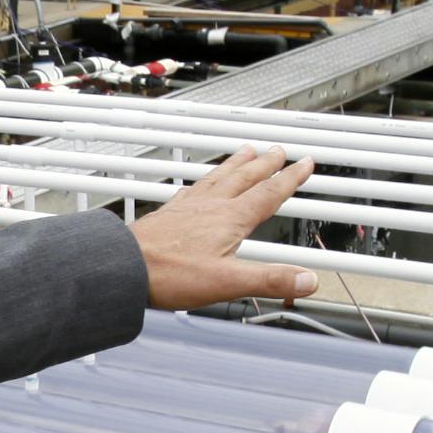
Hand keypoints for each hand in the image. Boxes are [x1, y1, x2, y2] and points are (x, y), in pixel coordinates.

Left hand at [130, 147, 319, 311]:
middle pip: (245, 177)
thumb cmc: (170, 274)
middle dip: (266, 163)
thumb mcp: (229, 282)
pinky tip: (201, 183)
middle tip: (279, 151)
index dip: (290, 178)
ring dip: (237, 163)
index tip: (304, 164)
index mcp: (230, 218)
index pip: (268, 193)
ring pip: (219, 177)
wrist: (125, 267)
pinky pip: (194, 188)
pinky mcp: (170, 213)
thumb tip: (307, 279)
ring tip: (246, 152)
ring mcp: (188, 206)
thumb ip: (270, 280)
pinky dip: (205, 180)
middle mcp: (211, 206)